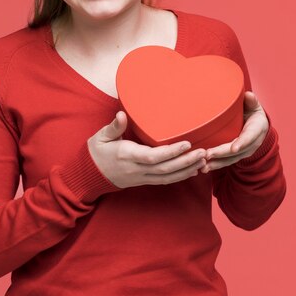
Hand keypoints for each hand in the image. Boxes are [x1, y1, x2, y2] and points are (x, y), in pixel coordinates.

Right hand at [87, 111, 207, 188]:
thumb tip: (122, 114)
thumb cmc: (97, 152)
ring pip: (169, 177)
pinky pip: (166, 181)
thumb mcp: (101, 137)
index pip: (153, 157)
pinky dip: (181, 176)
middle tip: (204, 152)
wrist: (90, 175)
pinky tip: (195, 170)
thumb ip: (114, 127)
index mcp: (128, 156)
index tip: (187, 143)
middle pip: (166, 169)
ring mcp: (143, 177)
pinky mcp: (146, 180)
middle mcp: (137, 169)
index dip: (171, 152)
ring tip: (205, 160)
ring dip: (188, 169)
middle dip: (186, 161)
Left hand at [200, 91, 268, 172]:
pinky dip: (216, 165)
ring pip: (231, 159)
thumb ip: (251, 101)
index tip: (234, 148)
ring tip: (204, 166)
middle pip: (237, 151)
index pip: (249, 137)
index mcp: (257, 128)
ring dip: (217, 163)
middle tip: (208, 154)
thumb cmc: (253, 112)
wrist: (258, 125)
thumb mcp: (254, 105)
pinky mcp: (237, 156)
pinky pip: (227, 162)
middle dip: (222, 154)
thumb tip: (248, 95)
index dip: (242, 143)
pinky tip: (204, 168)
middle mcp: (252, 143)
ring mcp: (245, 151)